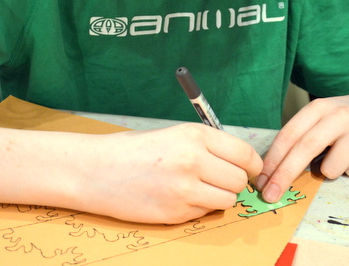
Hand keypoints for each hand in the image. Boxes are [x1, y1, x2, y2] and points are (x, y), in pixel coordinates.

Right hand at [73, 123, 262, 223]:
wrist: (95, 169)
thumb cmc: (132, 149)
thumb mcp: (173, 135)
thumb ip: (206, 147)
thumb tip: (237, 163)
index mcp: (194, 135)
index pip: (245, 154)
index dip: (252, 165)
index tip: (249, 170)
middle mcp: (194, 160)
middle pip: (239, 179)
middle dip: (233, 181)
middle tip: (218, 179)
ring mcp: (185, 189)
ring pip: (227, 200)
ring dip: (219, 197)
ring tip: (199, 189)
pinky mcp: (176, 213)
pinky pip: (205, 213)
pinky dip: (199, 208)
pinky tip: (179, 197)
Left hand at [255, 90, 348, 202]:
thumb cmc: (338, 119)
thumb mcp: (317, 118)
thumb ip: (298, 139)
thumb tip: (272, 173)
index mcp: (318, 108)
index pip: (289, 135)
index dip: (272, 160)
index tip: (261, 181)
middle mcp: (339, 115)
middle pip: (305, 149)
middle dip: (284, 175)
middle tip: (270, 195)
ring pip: (332, 168)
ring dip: (327, 172)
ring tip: (336, 158)